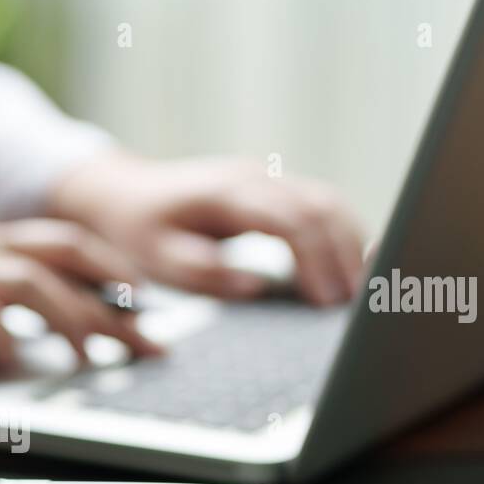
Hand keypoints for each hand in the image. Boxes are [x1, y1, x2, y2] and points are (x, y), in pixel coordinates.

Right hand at [0, 223, 157, 366]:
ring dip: (77, 322)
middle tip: (152, 342)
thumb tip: (45, 337)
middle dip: (120, 301)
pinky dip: (10, 344)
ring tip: (99, 359)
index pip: (69, 245)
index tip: (148, 306)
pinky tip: (18, 366)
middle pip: (71, 260)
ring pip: (39, 285)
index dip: (116, 272)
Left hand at [49, 153, 366, 305]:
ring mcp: (265, 179)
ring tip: (362, 292)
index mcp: (227, 193)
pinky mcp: (270, 190)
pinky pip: (317, 205)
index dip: (316, 260)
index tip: (327, 301)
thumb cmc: (136, 229)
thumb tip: (256, 286)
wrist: (121, 193)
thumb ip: (203, 272)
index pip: (290, 221)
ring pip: (328, 201)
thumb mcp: (156, 258)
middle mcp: (253, 178)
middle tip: (357, 305)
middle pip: (321, 207)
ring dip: (350, 244)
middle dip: (345, 256)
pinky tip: (347, 268)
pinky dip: (338, 235)